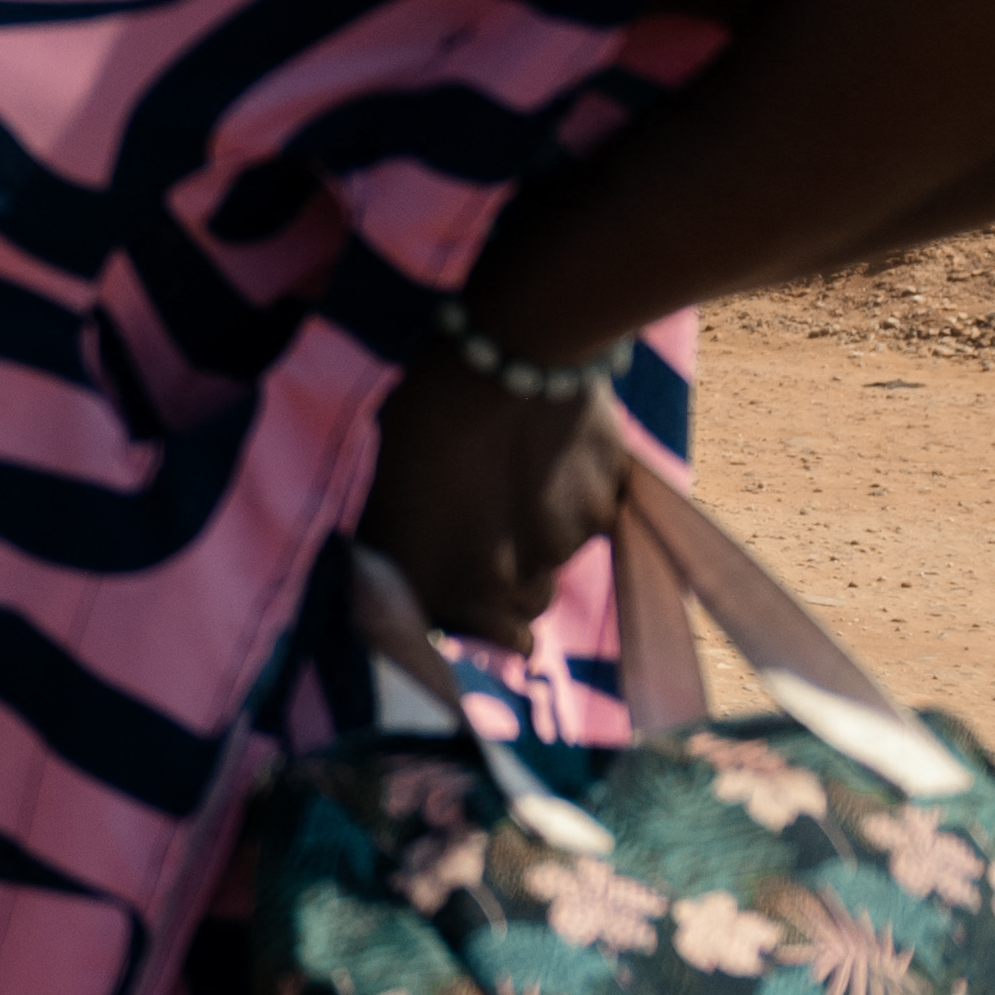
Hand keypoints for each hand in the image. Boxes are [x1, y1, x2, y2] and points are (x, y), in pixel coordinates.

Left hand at [358, 355, 632, 648]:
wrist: (502, 358)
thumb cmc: (422, 416)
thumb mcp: (389, 494)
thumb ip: (411, 548)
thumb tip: (421, 571)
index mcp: (438, 586)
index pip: (478, 636)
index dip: (477, 612)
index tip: (472, 583)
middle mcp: (502, 585)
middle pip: (524, 606)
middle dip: (514, 577)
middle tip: (495, 518)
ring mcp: (558, 552)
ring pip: (559, 560)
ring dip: (546, 532)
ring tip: (520, 471)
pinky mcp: (605, 514)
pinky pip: (593, 520)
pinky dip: (580, 497)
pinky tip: (554, 452)